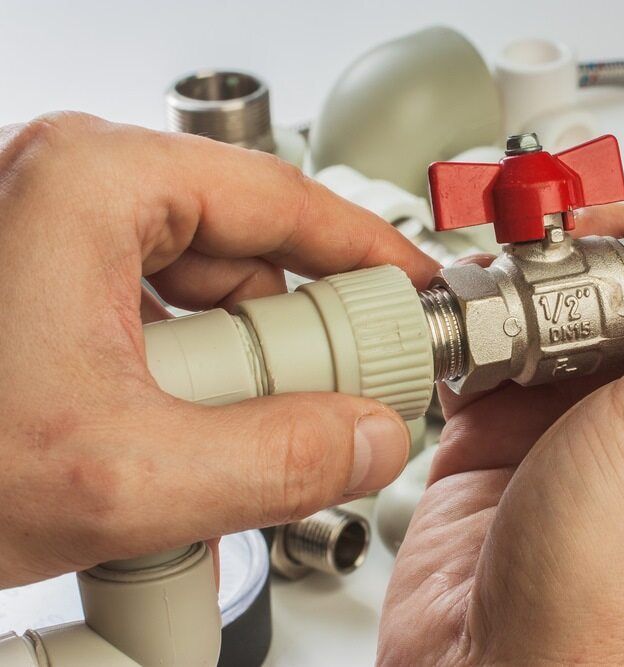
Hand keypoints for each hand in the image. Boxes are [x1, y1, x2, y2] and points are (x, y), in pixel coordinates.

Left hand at [0, 113, 437, 586]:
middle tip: (330, 406)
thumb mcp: (121, 477)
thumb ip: (277, 462)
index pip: (288, 199)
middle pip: (252, 252)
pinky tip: (178, 436)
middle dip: (298, 340)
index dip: (368, 259)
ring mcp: (54, 235)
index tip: (413, 301)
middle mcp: (71, 189)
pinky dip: (193, 379)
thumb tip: (367, 439)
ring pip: (208, 293)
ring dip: (242, 371)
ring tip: (222, 440)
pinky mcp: (47, 286)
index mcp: (93, 183)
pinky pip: (162, 317)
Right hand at [380, 158, 623, 662]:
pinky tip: (475, 316)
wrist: (488, 663)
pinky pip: (508, 347)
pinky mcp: (515, 431)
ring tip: (526, 274)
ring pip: (590, 307)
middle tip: (607, 232)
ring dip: (555, 277)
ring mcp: (592, 419)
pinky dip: (488, 320)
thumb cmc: (610, 580)